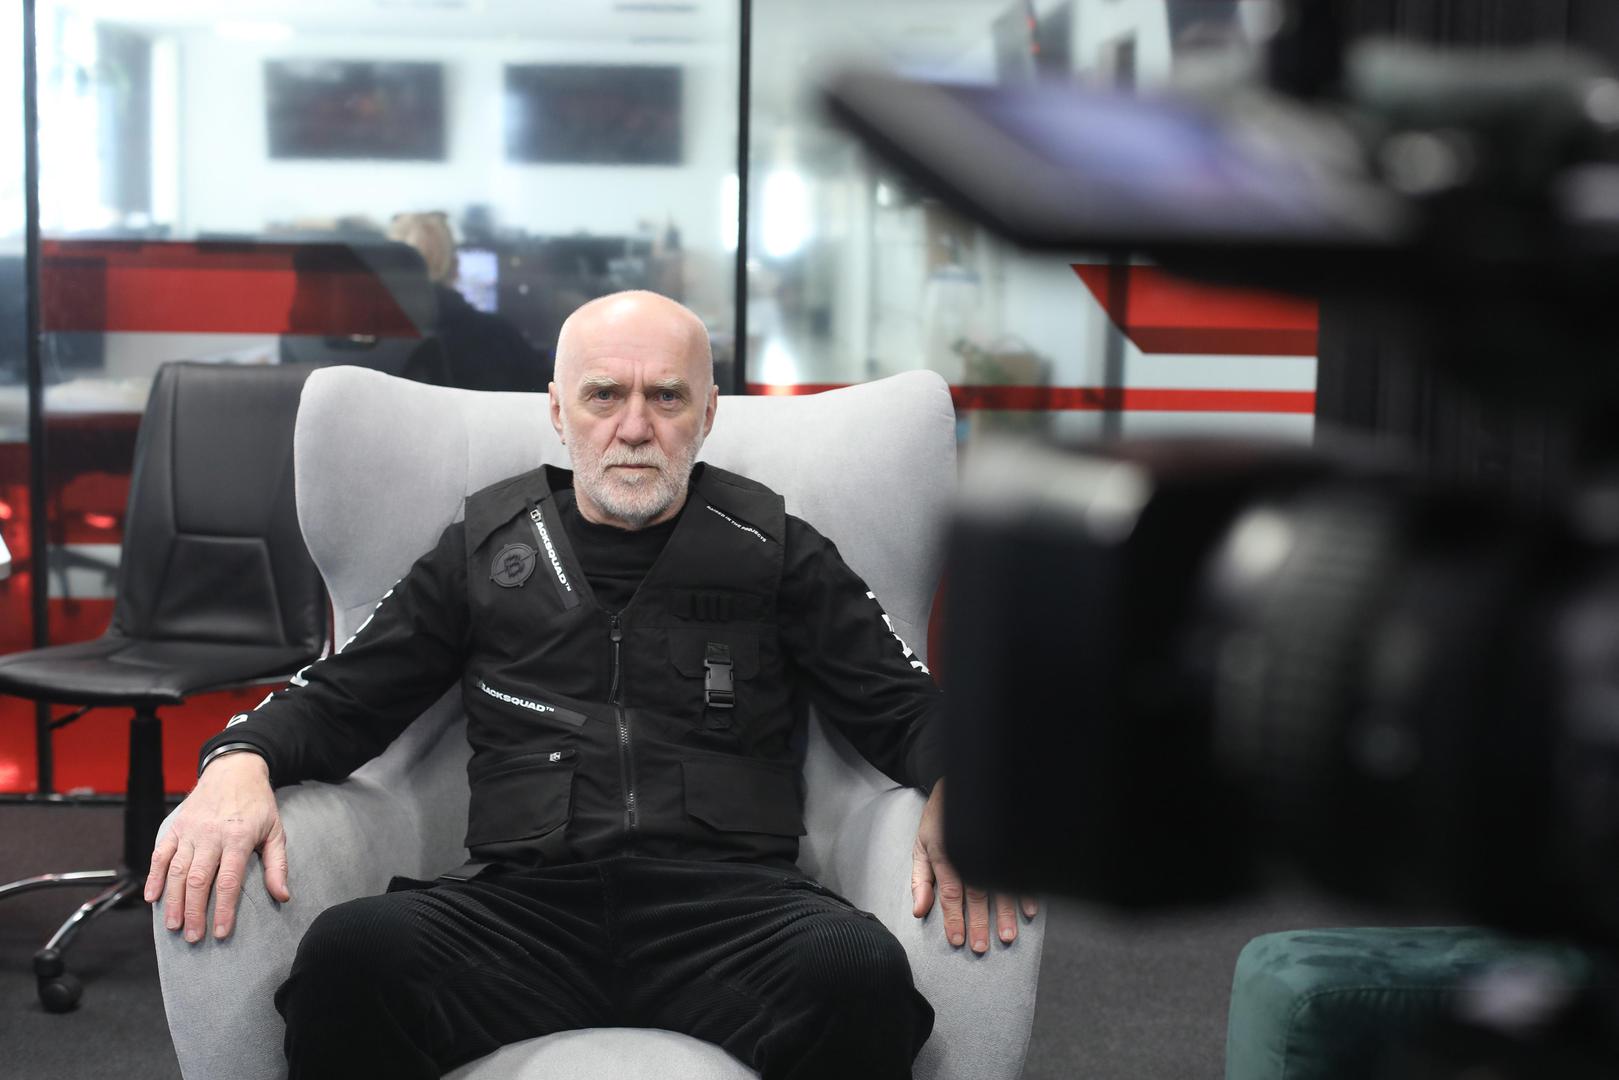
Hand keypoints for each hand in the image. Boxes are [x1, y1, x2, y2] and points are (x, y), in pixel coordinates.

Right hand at [144, 752, 289, 941]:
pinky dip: (154, 876)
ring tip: (173, 926)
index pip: (228, 881)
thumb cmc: (258, 804)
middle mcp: (211, 835)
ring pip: (177, 871)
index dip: (223, 909)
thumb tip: (282, 896)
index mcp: (238, 837)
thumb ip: (277, 865)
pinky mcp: (175, 826)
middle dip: (194, 912)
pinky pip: (160, 854)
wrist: (234, 769)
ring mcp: (190, 830)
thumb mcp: (275, 830)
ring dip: (173, 901)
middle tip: (193, 937)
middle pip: (198, 880)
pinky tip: (152, 897)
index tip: (221, 933)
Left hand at [911, 778, 1037, 952]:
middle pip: (976, 894)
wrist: (959, 782)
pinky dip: (1025, 891)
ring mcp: (991, 847)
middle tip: (982, 948)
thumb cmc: (939, 819)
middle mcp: (969, 852)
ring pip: (1000, 886)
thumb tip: (918, 912)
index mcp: (945, 854)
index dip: (953, 919)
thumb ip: (920, 880)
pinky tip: (1029, 910)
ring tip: (1008, 936)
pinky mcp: (1007, 843)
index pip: (950, 894)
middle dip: (980, 923)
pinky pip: (1018, 870)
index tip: (958, 941)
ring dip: (1005, 914)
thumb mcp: (921, 846)